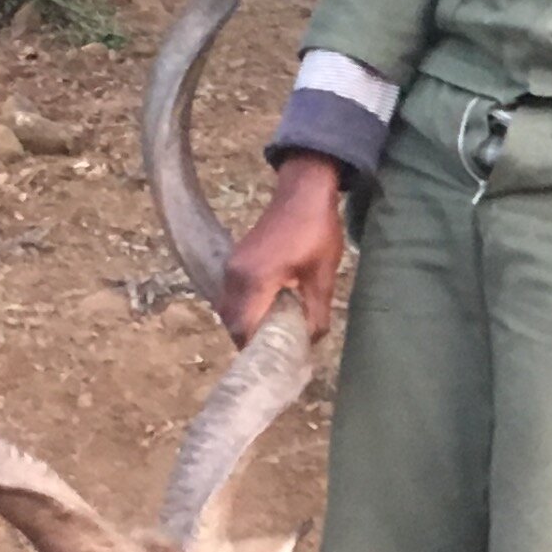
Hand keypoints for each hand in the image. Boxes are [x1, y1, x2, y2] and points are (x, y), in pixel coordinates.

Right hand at [220, 155, 347, 342]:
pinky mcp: (235, 261)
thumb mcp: (323, 276)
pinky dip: (245, 308)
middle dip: (250, 340)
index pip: (242, 329)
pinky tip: (270, 311)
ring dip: (246, 324)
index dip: (255, 350)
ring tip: (273, 334)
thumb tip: (310, 341)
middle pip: (231, 322)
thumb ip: (315, 313)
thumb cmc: (316, 230)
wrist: (303, 190)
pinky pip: (232, 295)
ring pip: (229, 309)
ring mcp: (231, 267)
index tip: (272, 361)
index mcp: (255, 280)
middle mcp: (234, 276)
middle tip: (275, 351)